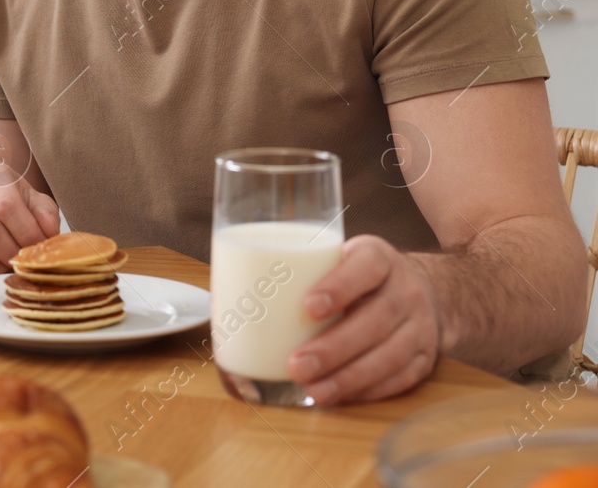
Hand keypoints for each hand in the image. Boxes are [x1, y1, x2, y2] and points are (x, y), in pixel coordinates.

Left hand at [286, 235, 441, 404]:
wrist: (418, 289)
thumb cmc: (354, 275)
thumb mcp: (335, 258)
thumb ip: (298, 270)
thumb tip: (228, 291)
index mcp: (378, 257)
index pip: (365, 267)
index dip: (339, 286)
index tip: (307, 307)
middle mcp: (405, 289)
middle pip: (377, 318)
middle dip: (335, 347)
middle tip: (297, 365)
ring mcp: (420, 325)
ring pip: (391, 354)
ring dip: (350, 377)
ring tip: (313, 390)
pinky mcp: (426, 357)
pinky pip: (401, 378)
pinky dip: (369, 390)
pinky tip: (339, 396)